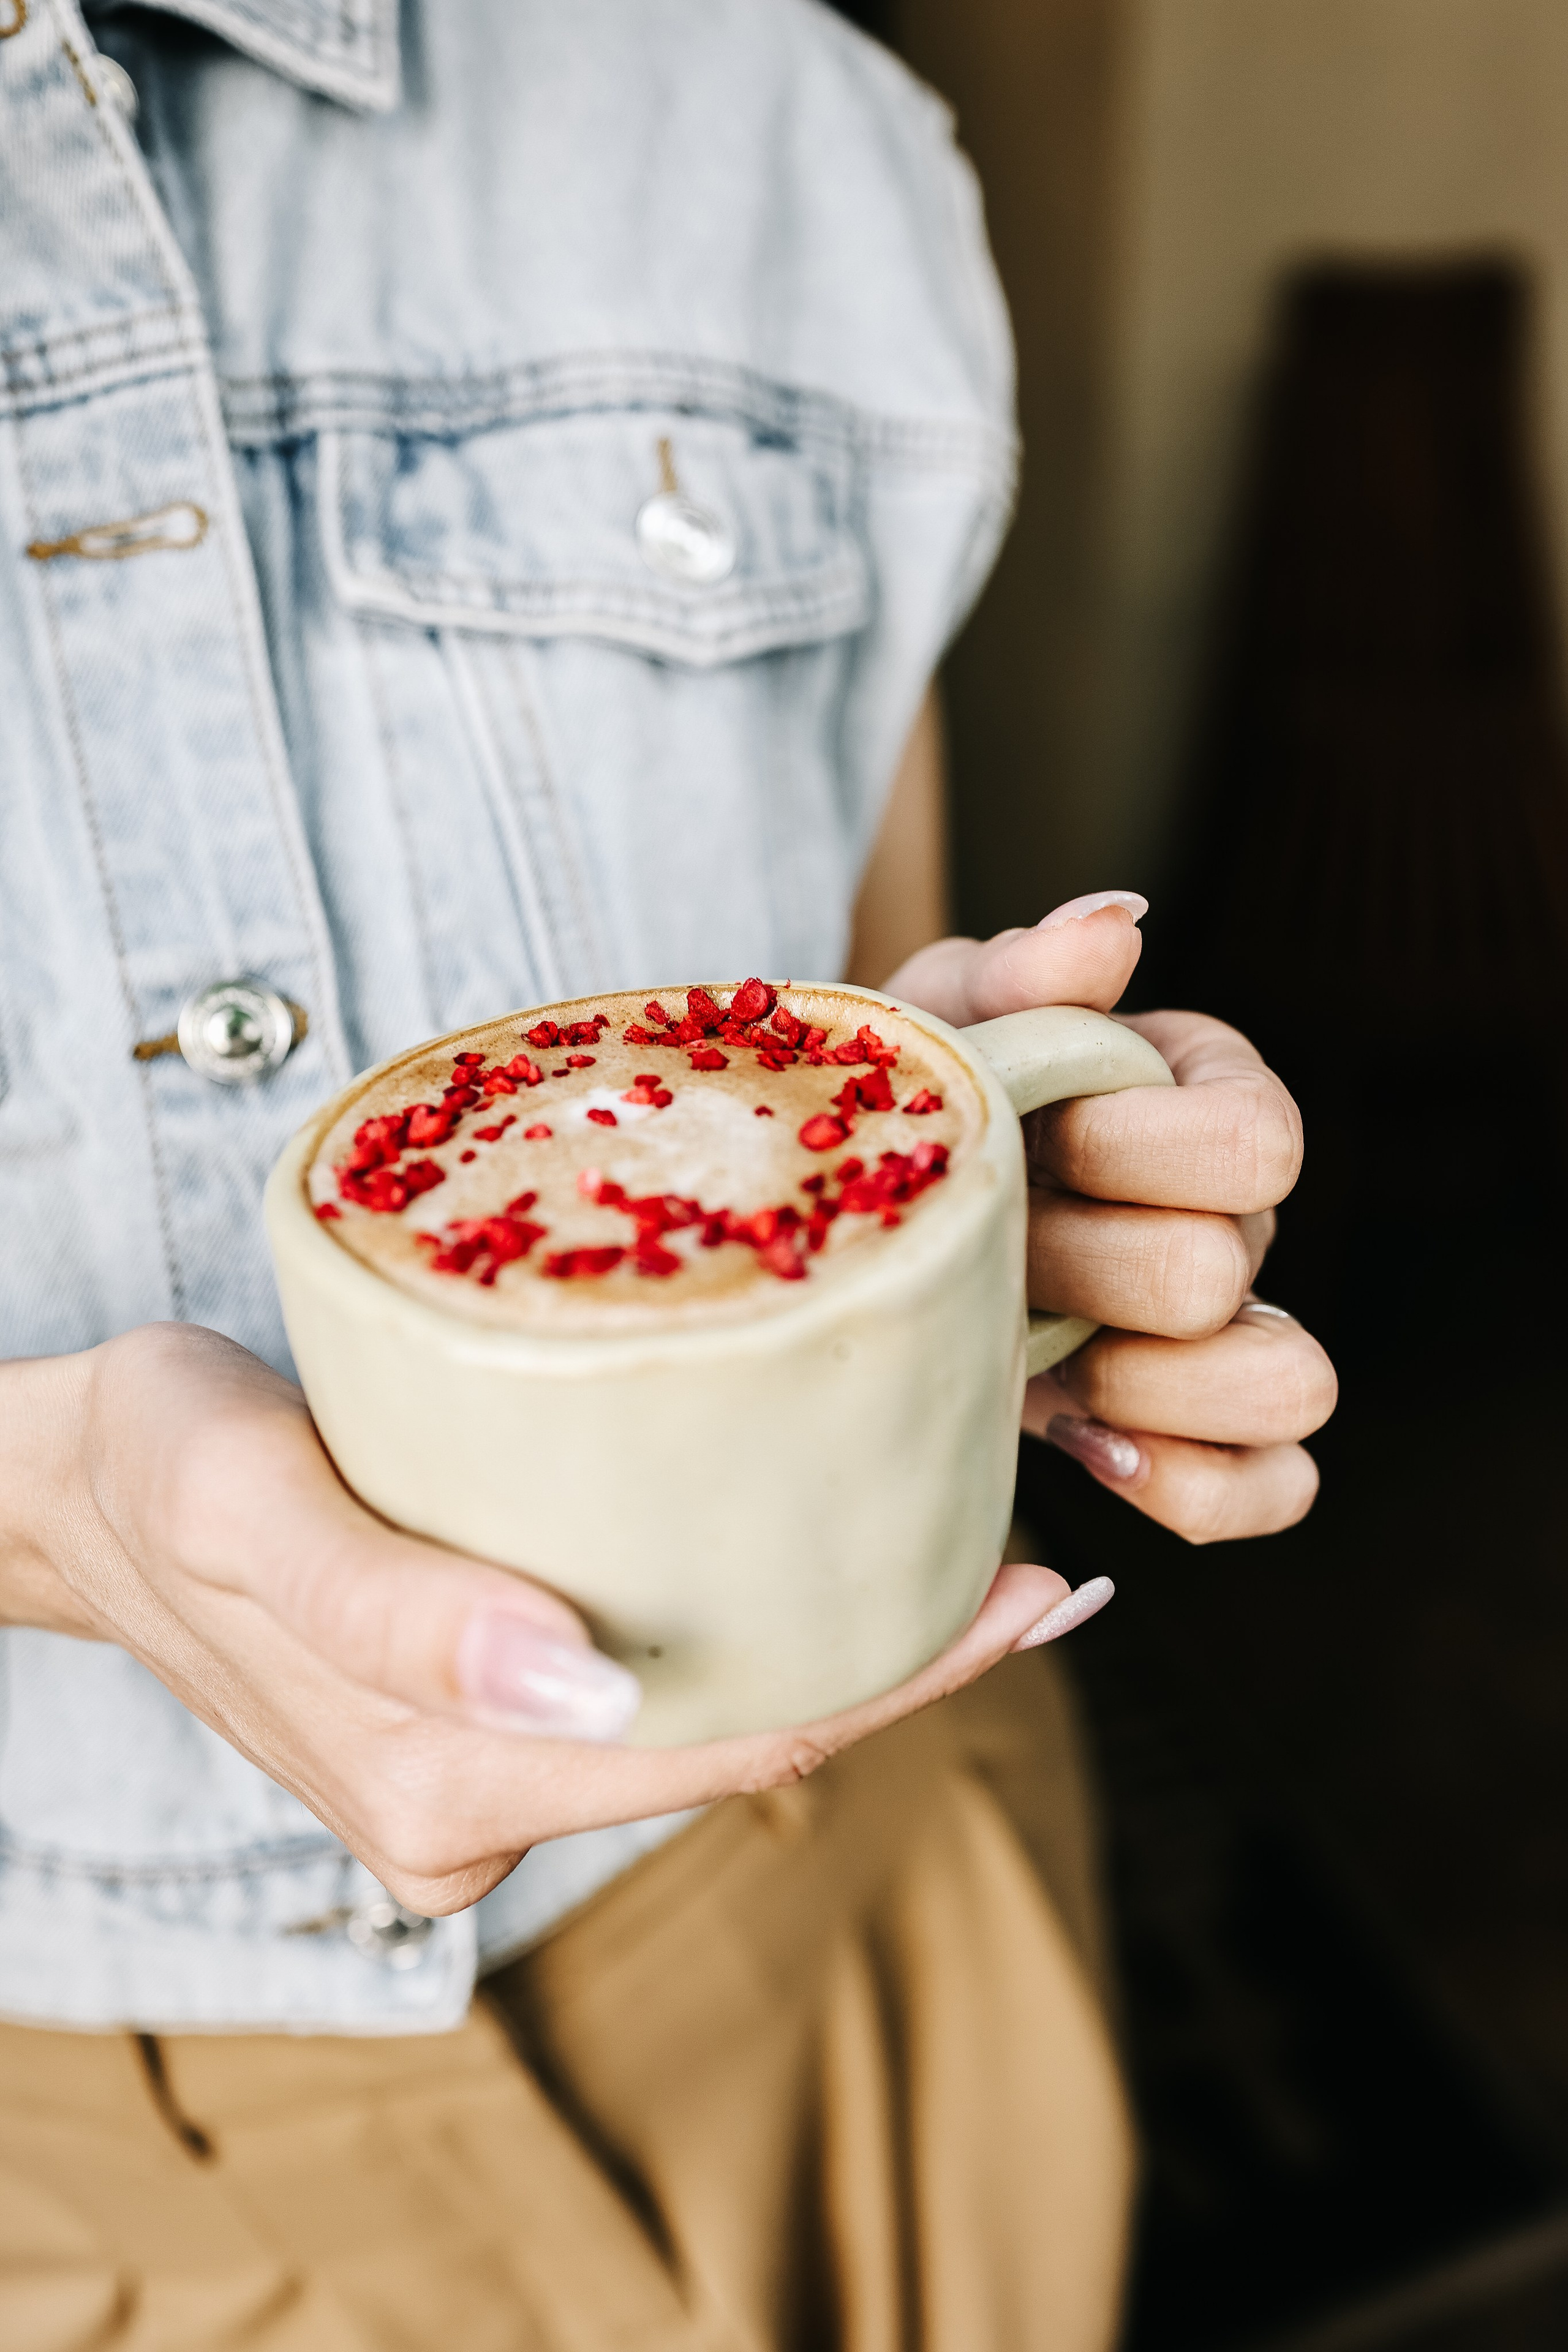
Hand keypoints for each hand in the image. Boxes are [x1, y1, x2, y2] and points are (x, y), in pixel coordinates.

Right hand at [0, 1325, 1079, 1914]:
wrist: (78, 1486)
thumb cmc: (158, 1461)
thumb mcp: (245, 1500)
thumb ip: (394, 1610)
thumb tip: (583, 1691)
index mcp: (437, 1773)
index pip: (731, 1743)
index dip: (900, 1680)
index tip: (1035, 1593)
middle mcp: (469, 1808)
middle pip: (744, 1741)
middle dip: (901, 1665)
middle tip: (1043, 1565)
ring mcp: (472, 1779)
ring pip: (705, 1720)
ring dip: (834, 1649)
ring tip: (964, 1552)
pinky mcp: (470, 1724)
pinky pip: (647, 1693)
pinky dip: (742, 1633)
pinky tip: (811, 1563)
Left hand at [885, 891, 1336, 1541]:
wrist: (855, 1220)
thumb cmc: (911, 1102)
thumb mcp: (934, 1018)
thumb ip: (1018, 974)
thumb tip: (1115, 930)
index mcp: (1202, 1098)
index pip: (1258, 1140)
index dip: (1137, 1154)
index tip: (1039, 1141)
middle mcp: (1235, 1216)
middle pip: (1226, 1270)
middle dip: (1088, 1267)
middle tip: (1000, 1251)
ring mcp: (1225, 1334)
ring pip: (1289, 1385)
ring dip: (1146, 1383)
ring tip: (1047, 1358)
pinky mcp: (1191, 1435)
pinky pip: (1268, 1487)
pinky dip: (1190, 1483)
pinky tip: (1085, 1446)